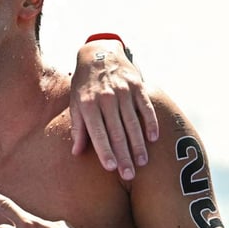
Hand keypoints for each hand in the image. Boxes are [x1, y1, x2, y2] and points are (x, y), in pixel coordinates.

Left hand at [70, 39, 158, 179]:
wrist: (99, 54)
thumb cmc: (84, 85)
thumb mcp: (75, 103)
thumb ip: (78, 128)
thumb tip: (76, 152)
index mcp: (88, 105)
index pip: (98, 133)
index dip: (105, 151)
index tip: (111, 168)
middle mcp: (106, 98)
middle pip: (117, 132)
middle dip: (124, 155)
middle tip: (129, 174)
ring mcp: (123, 92)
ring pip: (133, 123)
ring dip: (138, 144)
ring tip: (142, 162)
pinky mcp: (137, 86)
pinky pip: (146, 108)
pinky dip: (150, 123)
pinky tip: (153, 139)